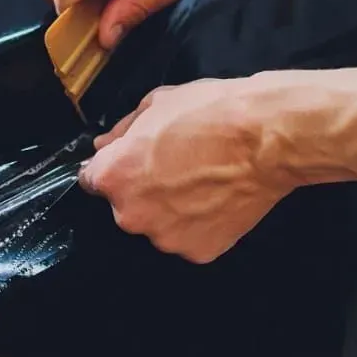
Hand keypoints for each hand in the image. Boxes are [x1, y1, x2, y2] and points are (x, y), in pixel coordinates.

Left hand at [78, 77, 303, 263]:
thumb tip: (103, 146)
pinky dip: (198, 224)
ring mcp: (165, 238)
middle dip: (141, 189)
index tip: (132, 161)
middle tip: (175, 168)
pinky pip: (189, 237)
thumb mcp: (155, 104)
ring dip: (169, 209)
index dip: (112, 167)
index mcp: (112, 177)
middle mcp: (130, 215)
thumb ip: (121, 131)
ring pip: (157, 224)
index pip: (92, 180)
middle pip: (125, 206)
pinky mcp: (198, 252)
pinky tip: (216, 199)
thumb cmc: (208, 112)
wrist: (265, 138)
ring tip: (200, 183)